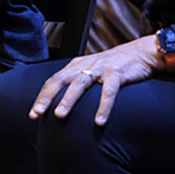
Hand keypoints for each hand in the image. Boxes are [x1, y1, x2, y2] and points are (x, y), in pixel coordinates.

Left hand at [28, 35, 162, 125]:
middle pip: (62, 79)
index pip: (54, 80)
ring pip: (80, 83)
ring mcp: (102, 68)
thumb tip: (62, 107)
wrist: (141, 53)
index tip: (33, 114)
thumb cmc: (114, 67)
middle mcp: (86, 65)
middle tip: (38, 113)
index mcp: (77, 66)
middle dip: (48, 97)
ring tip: (60, 115)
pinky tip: (99, 121)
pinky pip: (109, 90)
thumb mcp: (92, 71)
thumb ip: (78, 83)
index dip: (43, 96)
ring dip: (69, 99)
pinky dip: (103, 106)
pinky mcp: (118, 73)